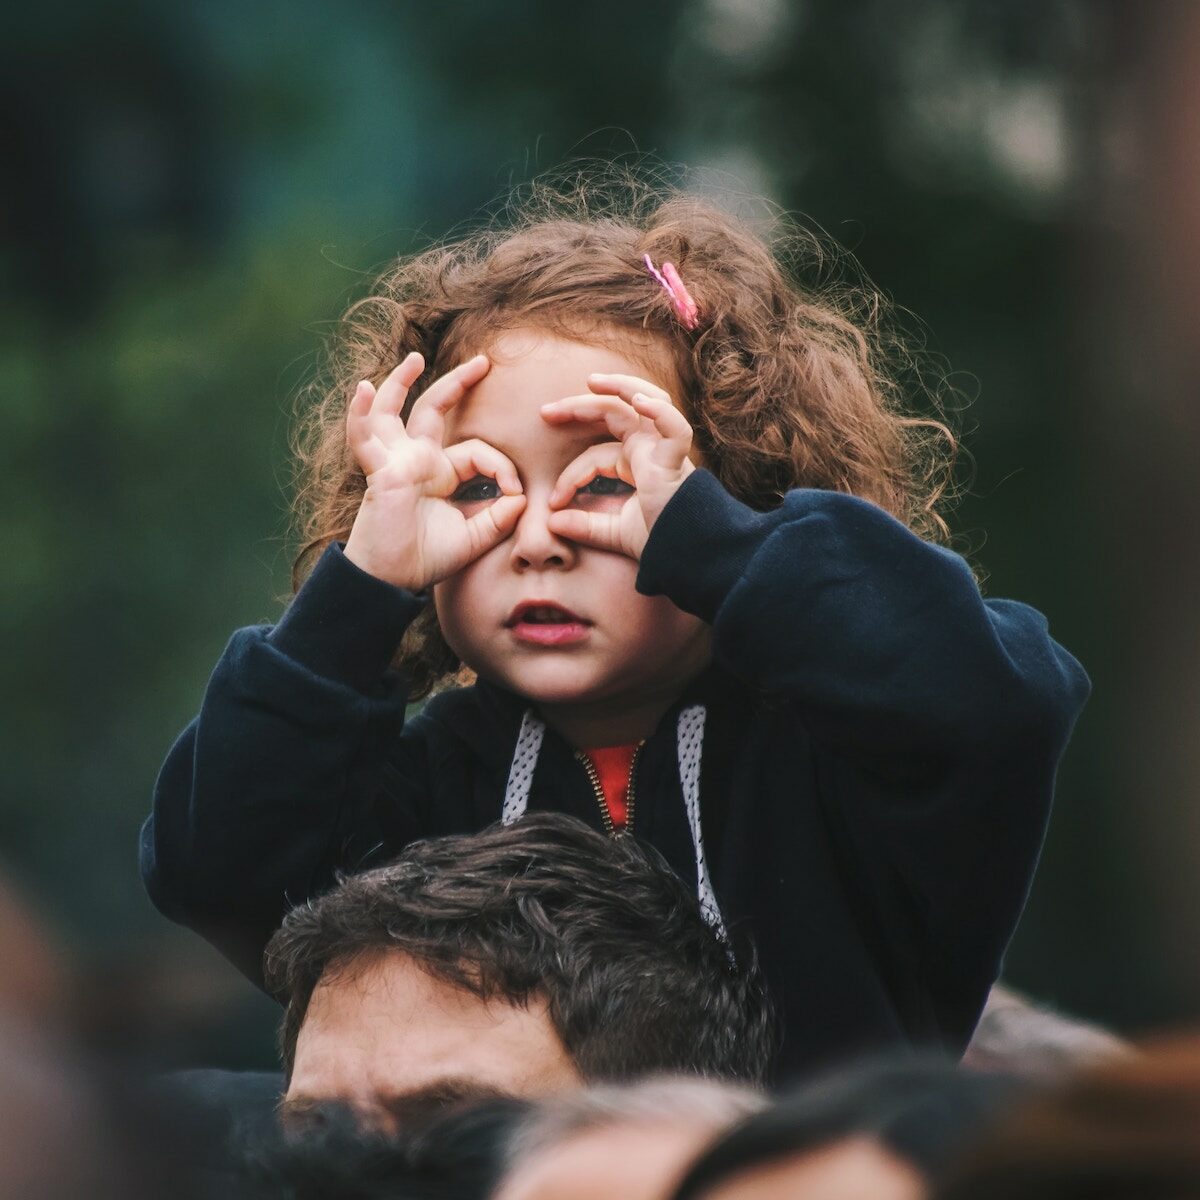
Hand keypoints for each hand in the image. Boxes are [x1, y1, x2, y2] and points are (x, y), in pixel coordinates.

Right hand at [343, 352, 525, 590]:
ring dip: (400, 383)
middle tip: (483, 362)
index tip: (517, 493)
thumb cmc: (426, 559)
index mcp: (440, 473)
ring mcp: (395, 462)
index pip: (477, 451)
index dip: (502, 467)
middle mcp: (417, 460)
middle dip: (458, 384)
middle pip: (435, 410)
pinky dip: (361, 414)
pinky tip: (364, 390)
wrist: (392, 580)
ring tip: (414, 359)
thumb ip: (499, 518)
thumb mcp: (473, 538)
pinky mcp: (379, 472)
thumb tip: (522, 499)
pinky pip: (365, 438)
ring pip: (393, 412)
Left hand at [541, 372, 694, 559]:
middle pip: (614, 414)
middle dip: (580, 407)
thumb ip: (585, 527)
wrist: (688, 555)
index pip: (595, 455)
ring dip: (620, 387)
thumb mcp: (614, 533)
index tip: (553, 502)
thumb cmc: (660, 541)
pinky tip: (638, 400)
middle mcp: (650, 449)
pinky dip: (659, 411)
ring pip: (646, 402)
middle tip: (545, 413)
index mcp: (636, 462)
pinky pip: (674, 427)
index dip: (570, 476)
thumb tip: (551, 522)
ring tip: (592, 381)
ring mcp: (664, 450)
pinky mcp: (676, 460)